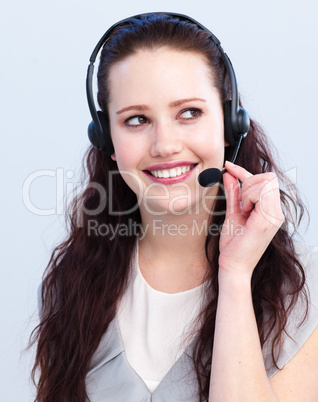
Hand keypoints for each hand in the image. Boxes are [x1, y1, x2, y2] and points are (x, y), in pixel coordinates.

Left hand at [218, 161, 284, 278]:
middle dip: (249, 182)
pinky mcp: (266, 221)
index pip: (266, 180)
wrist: (233, 267)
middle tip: (240, 202)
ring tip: (242, 210)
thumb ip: (233, 193)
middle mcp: (276, 212)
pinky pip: (260, 194)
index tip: (228, 166)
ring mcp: (274, 216)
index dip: (244, 171)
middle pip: (268, 177)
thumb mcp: (232, 213)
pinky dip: (248, 198)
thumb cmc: (233, 245)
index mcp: (271, 211)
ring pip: (265, 183)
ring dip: (248, 191)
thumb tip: (229, 174)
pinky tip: (244, 212)